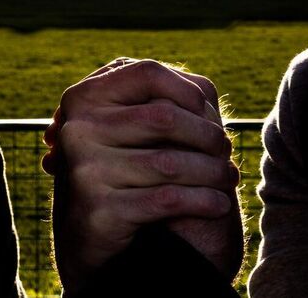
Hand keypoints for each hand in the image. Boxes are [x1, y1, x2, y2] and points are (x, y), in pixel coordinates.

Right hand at [44, 58, 243, 290]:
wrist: (89, 234)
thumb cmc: (123, 166)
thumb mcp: (129, 126)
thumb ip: (160, 98)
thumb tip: (203, 92)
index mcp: (85, 97)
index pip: (146, 73)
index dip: (186, 88)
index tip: (206, 110)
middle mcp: (79, 129)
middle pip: (164, 117)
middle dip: (207, 135)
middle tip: (226, 150)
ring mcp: (86, 171)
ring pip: (169, 162)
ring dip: (212, 171)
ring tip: (228, 177)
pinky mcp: (100, 211)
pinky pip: (166, 199)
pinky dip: (202, 201)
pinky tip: (219, 204)